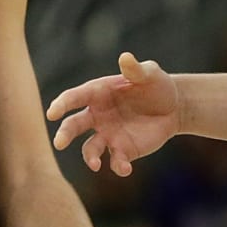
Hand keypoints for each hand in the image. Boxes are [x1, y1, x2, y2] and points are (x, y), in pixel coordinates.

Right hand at [47, 52, 178, 176]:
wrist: (173, 107)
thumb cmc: (156, 85)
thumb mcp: (149, 74)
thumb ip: (136, 69)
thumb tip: (125, 58)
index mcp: (97, 93)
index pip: (74, 98)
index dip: (61, 105)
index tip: (52, 113)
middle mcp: (97, 115)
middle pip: (74, 126)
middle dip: (65, 134)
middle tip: (59, 143)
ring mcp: (108, 134)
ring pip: (90, 148)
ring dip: (90, 157)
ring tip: (95, 164)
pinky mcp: (122, 150)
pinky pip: (115, 161)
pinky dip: (118, 167)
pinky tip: (125, 169)